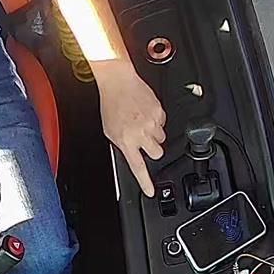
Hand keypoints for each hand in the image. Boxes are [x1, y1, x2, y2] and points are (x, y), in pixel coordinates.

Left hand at [96, 64, 166, 196]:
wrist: (119, 82)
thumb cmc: (111, 104)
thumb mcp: (109, 129)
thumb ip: (121, 143)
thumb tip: (130, 154)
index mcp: (125, 140)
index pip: (137, 167)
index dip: (145, 181)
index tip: (150, 191)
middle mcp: (140, 133)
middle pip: (157, 153)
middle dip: (153, 149)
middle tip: (144, 139)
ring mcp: (151, 123)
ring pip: (161, 138)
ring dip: (154, 133)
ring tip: (141, 121)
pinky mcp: (160, 112)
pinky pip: (163, 123)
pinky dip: (156, 120)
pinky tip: (145, 112)